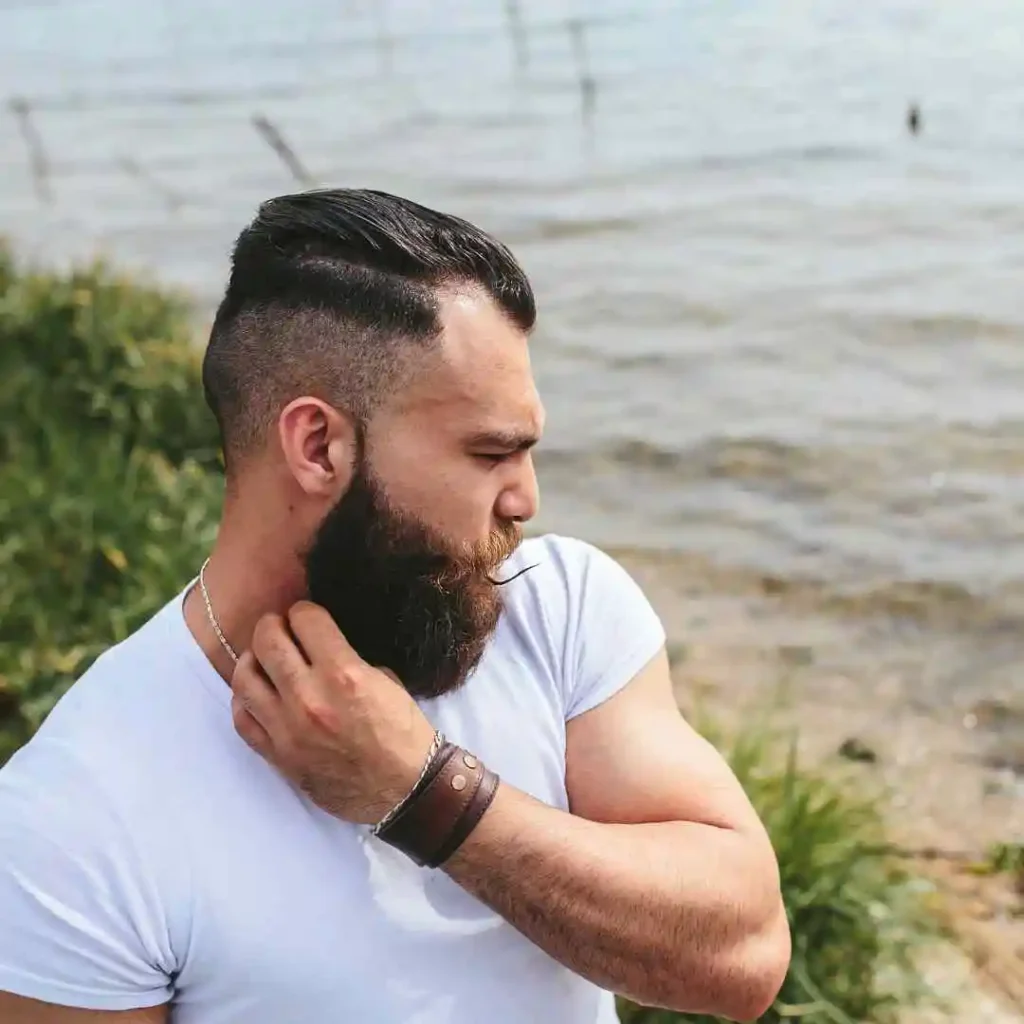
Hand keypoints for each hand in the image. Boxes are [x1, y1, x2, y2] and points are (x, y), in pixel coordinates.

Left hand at [230, 601, 436, 824]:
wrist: (403, 788)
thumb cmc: (403, 733)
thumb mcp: (386, 680)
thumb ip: (348, 658)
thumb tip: (320, 644)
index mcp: (343, 674)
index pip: (304, 619)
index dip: (305, 611)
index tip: (307, 616)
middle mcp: (309, 697)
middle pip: (267, 640)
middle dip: (273, 625)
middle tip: (281, 628)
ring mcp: (287, 728)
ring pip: (244, 677)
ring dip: (253, 660)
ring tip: (264, 659)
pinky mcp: (277, 755)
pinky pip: (241, 719)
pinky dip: (244, 700)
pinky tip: (258, 694)